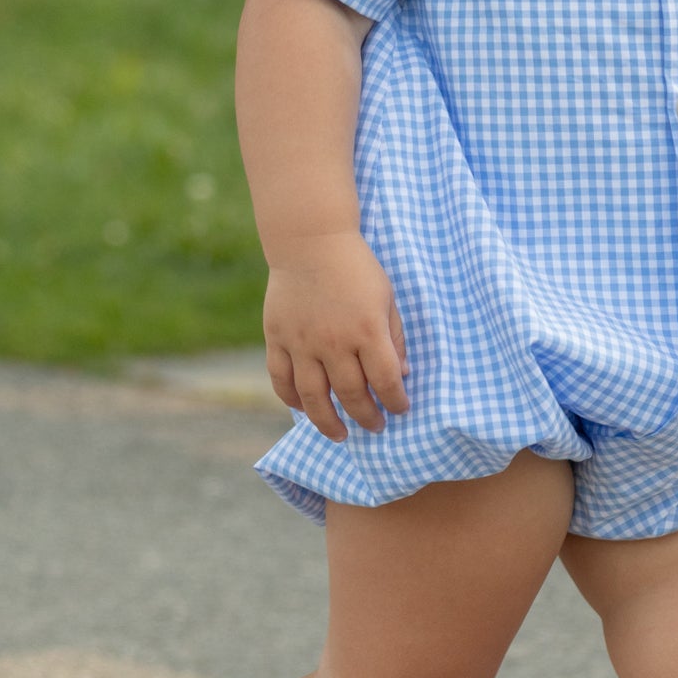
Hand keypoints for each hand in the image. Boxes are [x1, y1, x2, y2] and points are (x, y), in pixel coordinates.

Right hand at [263, 231, 409, 440]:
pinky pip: (281, 379)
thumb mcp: (387, 298)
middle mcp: (334, 341)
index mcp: (367, 330)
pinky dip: (291, 399)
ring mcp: (302, 342)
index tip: (400, 409)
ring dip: (328, 422)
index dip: (395, 402)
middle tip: (375, 427)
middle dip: (367, 417)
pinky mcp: (277, 338)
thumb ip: (394, 338)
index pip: (385, 380)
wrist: (311, 242)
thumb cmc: (357, 269)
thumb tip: (400, 377)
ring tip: (340, 435)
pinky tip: (303, 409)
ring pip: (313, 397)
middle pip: (351, 395)